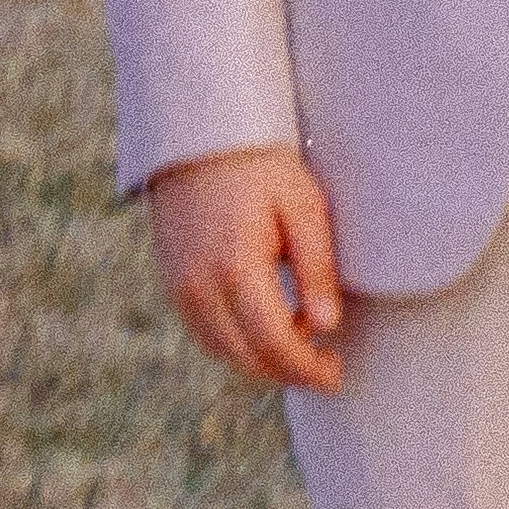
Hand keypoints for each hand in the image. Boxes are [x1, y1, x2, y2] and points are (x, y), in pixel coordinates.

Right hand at [144, 146, 351, 392]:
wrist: (200, 136)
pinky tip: (268, 326)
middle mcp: (200, 287)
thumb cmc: (261, 167)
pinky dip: (238, 345)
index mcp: (237, 268)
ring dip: (264, 361)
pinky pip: (206, 334)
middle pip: (247, 359)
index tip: (336, 373)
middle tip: (327, 365)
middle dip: (289, 372)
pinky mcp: (172, 283)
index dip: (308, 369)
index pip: (275, 345)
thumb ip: (317, 270)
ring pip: (223, 353)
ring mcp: (180, 288)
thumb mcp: (304, 208)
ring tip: (302, 340)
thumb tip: (327, 327)